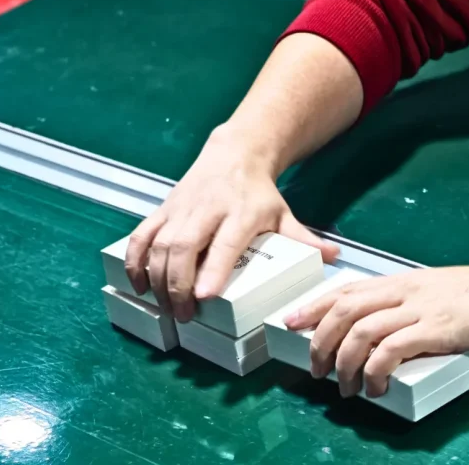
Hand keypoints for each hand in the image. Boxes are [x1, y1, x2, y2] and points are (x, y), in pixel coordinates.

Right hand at [124, 124, 338, 321]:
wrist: (234, 154)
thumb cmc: (259, 193)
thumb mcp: (284, 214)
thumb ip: (304, 239)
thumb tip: (333, 258)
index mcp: (241, 213)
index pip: (225, 243)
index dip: (213, 269)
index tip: (204, 296)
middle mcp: (207, 210)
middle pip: (185, 247)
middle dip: (179, 284)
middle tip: (185, 315)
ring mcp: (181, 209)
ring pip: (160, 244)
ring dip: (157, 279)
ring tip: (165, 308)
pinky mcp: (163, 210)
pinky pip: (141, 235)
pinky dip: (134, 260)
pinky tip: (137, 285)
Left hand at [283, 247, 468, 397]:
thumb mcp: (440, 293)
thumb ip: (413, 307)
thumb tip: (390, 334)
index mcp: (404, 282)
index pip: (348, 289)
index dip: (315, 305)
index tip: (292, 321)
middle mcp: (406, 291)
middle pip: (345, 309)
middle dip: (320, 339)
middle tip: (315, 367)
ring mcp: (421, 309)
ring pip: (362, 329)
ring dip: (344, 361)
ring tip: (344, 386)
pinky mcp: (438, 329)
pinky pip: (392, 349)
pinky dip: (376, 370)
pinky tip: (376, 387)